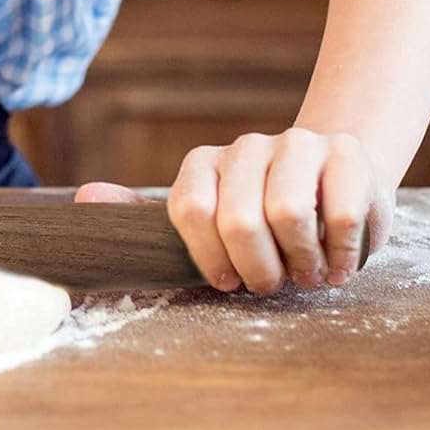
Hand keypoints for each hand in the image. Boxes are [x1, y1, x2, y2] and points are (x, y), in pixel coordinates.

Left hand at [74, 128, 395, 294]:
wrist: (334, 180)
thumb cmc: (259, 215)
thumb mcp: (202, 219)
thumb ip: (143, 215)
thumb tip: (83, 198)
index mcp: (204, 163)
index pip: (189, 210)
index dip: (211, 260)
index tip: (229, 282)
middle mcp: (246, 147)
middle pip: (240, 220)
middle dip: (260, 270)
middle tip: (274, 284)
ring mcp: (297, 144)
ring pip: (289, 215)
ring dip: (301, 263)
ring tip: (307, 272)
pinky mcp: (347, 155)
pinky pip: (341, 215)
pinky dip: (340, 254)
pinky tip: (337, 263)